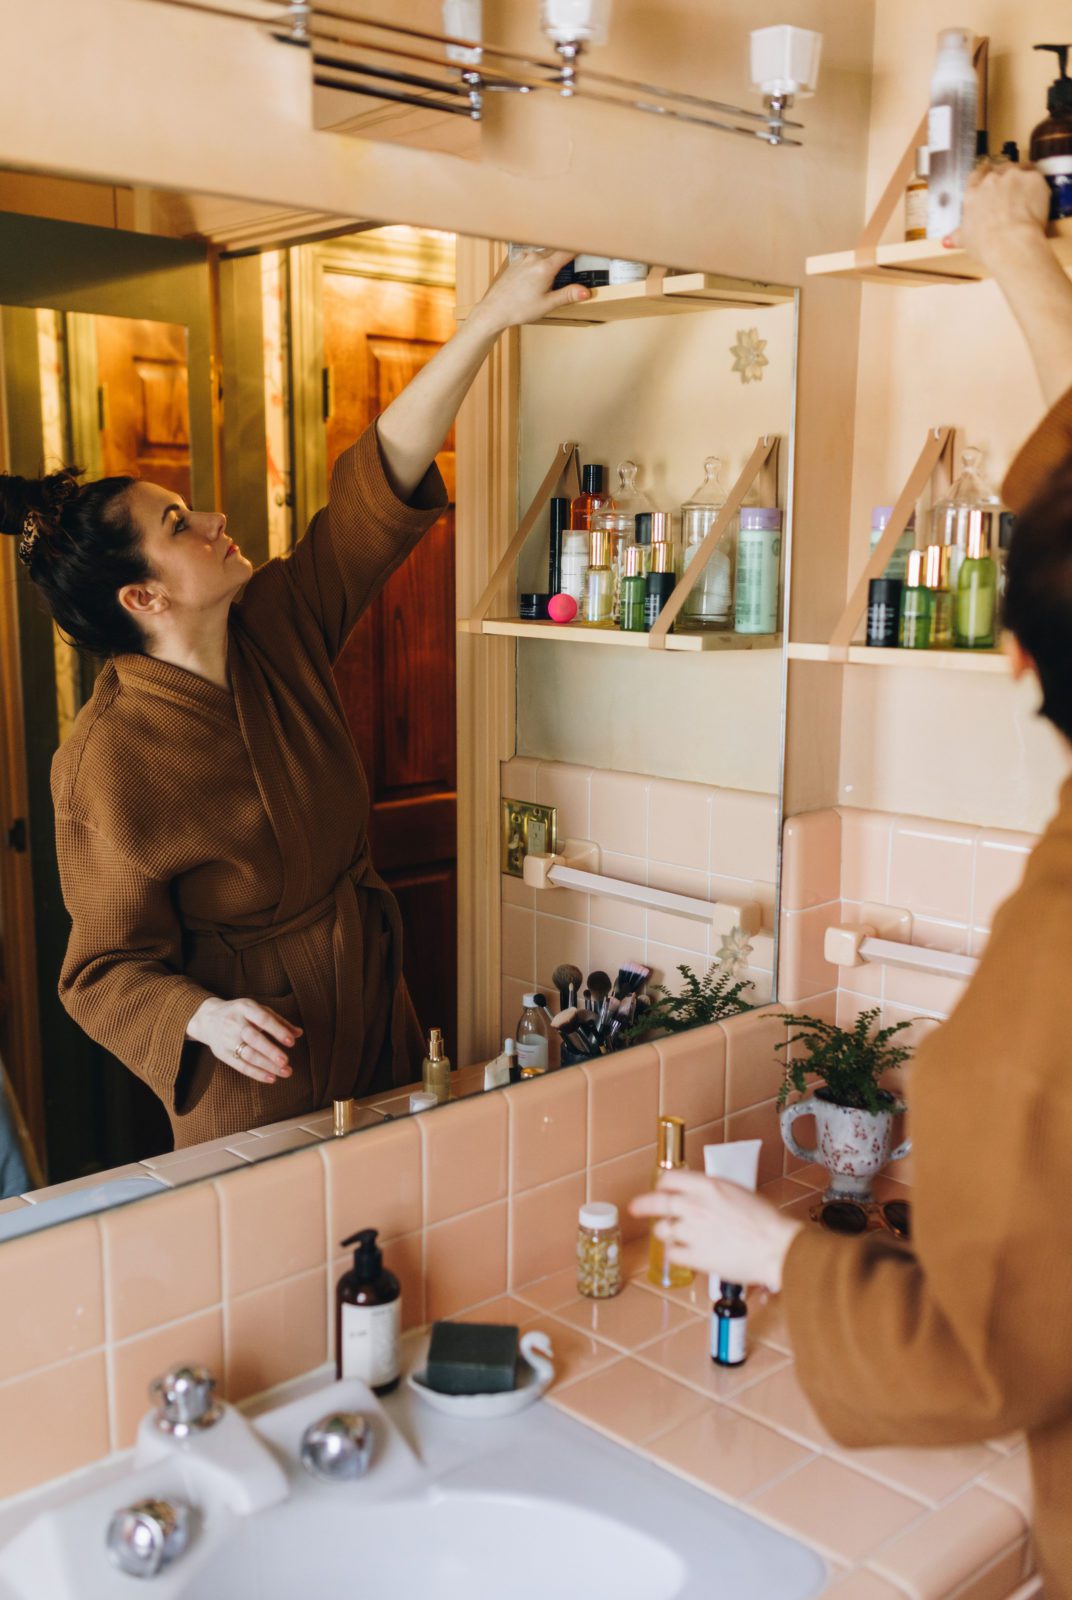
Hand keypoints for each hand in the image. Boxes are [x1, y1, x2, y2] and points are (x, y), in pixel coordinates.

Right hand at [186, 996, 301, 1085]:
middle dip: (270, 1051)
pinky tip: (271, 1078)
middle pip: (253, 1038)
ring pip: (248, 1055)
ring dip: (267, 1066)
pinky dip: (257, 1073)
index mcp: (245, 1008)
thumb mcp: (257, 1010)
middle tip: (286, 1061)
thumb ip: (278, 1021)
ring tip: (285, 1072)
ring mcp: (227, 1039)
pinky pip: (240, 1066)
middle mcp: (235, 1023)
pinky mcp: (223, 1053)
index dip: (277, 1030)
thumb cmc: (240, 1014)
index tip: (291, 1041)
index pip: (263, 1018)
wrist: (207, 1018)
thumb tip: (299, 1033)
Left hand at [468, 249, 591, 335]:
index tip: (591, 242)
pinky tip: (540, 273)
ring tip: (558, 271)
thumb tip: (586, 292)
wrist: (494, 310)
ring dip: (553, 258)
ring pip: (545, 252)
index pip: (568, 250)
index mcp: (545, 267)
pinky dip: (541, 260)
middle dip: (568, 253)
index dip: (581, 246)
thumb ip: (567, 295)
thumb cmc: (519, 309)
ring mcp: (524, 258)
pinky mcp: (516, 261)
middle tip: (579, 256)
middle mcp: (534, 258)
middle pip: (557, 250)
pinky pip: (534, 256)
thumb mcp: (547, 304)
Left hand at [630, 1170, 802, 1292]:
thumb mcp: (737, 1192)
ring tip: (674, 1236)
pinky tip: (683, 1254)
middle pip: (656, 1202)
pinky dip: (676, 1254)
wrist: (777, 1247)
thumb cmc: (766, 1221)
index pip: (670, 1178)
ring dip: (666, 1232)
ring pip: (662, 1230)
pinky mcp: (695, 1257)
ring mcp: (692, 1232)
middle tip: (635, 1208)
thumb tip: (701, 1197)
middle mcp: (694, 1206)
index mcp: (707, 1186)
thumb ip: (712, 1193)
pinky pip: (673, 1254)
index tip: (659, 1188)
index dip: (662, 1184)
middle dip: (642, 1205)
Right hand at [949, 163, 1050, 271]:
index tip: (989, 179)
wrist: (1010, 242)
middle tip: (1011, 191)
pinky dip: (1037, 186)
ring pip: (1019, 168)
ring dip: (1021, 177)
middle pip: (999, 169)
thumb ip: (957, 236)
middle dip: (1005, 177)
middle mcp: (991, 180)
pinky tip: (1037, 199)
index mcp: (973, 193)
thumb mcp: (966, 241)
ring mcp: (1013, 176)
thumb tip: (947, 241)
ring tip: (1026, 193)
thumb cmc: (985, 244)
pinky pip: (1036, 177)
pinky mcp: (1033, 178)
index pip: (976, 175)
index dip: (984, 175)